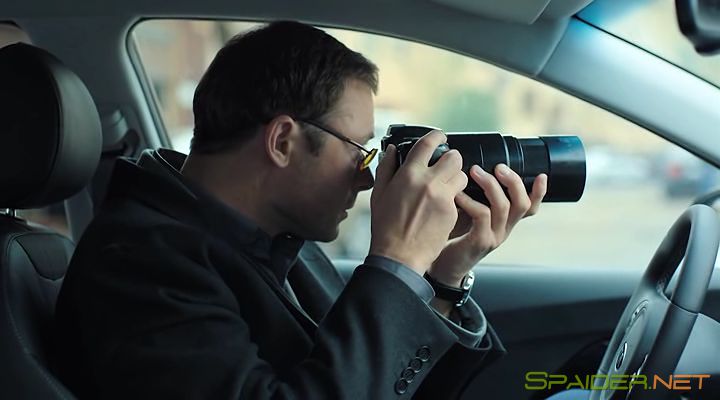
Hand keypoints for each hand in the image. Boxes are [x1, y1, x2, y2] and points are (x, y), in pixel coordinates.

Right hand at [369, 131, 467, 274]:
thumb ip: (386, 168)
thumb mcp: (379, 194)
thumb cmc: (386, 228)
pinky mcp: (451, 211)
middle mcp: (428, 182)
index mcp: (408, 175)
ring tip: (447, 186)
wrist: (399, 256)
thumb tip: (392, 150)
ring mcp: (442, 197)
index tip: (440, 137)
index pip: (429, 143)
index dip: (438, 136)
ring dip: (456, 177)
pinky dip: (455, 197)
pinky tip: (444, 204)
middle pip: (454, 157)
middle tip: (446, 166)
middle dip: (452, 159)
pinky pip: (460, 196)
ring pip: (462, 175)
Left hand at [429, 163, 546, 285]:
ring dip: (490, 185)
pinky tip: (458, 194)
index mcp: (505, 222)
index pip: (530, 208)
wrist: (444, 267)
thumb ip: (478, 197)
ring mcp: (494, 237)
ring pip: (503, 207)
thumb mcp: (470, 215)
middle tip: (498, 167)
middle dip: (513, 181)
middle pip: (522, 204)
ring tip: (474, 171)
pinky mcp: (480, 242)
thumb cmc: (454, 237)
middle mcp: (504, 230)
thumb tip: (476, 169)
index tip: (541, 175)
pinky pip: (482, 216)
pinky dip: (470, 200)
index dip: (539, 193)